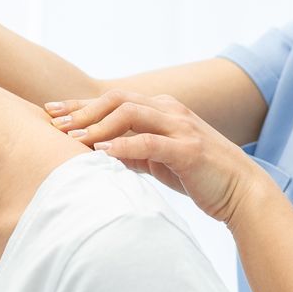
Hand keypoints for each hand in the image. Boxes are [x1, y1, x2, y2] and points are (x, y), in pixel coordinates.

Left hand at [45, 89, 268, 223]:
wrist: (241, 191)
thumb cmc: (199, 176)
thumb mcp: (161, 160)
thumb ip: (134, 151)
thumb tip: (100, 153)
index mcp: (163, 110)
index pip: (114, 100)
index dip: (80, 105)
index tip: (51, 112)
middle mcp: (170, 111)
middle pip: (117, 100)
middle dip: (82, 110)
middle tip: (54, 122)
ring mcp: (181, 128)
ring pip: (131, 114)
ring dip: (98, 126)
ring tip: (72, 139)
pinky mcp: (188, 150)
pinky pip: (149, 143)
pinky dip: (123, 146)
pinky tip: (102, 153)